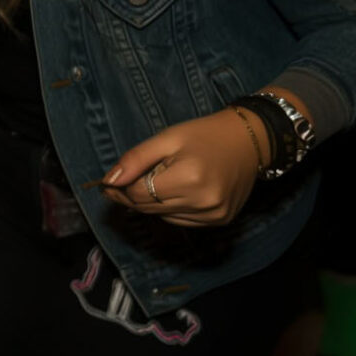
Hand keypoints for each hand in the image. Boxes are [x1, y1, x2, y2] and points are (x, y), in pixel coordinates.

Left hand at [96, 109, 265, 227]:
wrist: (249, 141)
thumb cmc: (204, 135)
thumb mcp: (167, 138)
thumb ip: (136, 159)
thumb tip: (109, 181)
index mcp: (190, 178)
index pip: (139, 195)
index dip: (119, 189)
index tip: (107, 183)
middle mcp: (204, 202)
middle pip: (149, 209)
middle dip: (131, 196)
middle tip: (121, 183)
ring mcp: (215, 214)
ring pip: (162, 217)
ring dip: (151, 203)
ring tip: (158, 179)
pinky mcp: (221, 220)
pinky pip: (181, 220)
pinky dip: (170, 209)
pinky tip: (175, 190)